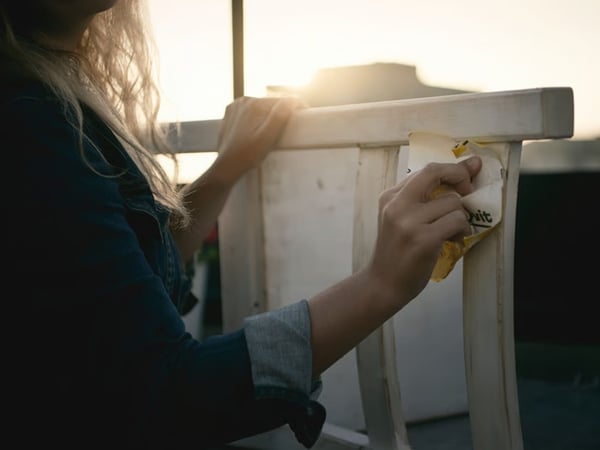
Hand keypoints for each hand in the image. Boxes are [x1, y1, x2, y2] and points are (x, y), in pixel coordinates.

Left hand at [213, 96, 305, 183]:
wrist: (227, 167)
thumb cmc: (248, 155)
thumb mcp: (268, 136)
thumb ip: (280, 115)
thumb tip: (294, 100)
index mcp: (252, 104)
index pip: (280, 101)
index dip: (294, 107)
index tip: (305, 114)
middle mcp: (242, 102)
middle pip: (270, 104)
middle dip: (282, 112)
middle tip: (293, 125)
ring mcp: (235, 108)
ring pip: (261, 108)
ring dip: (270, 116)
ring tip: (277, 130)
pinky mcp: (231, 116)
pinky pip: (250, 114)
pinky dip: (258, 120)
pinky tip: (260, 131)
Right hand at [366, 156, 481, 305]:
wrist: (383, 284)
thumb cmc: (396, 252)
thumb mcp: (401, 218)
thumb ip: (424, 197)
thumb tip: (467, 167)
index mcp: (390, 197)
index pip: (426, 170)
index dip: (453, 169)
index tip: (468, 174)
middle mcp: (397, 205)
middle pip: (436, 173)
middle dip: (460, 178)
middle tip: (467, 193)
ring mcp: (409, 222)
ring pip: (453, 202)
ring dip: (460, 217)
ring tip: (451, 231)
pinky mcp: (423, 240)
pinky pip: (457, 221)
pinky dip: (461, 230)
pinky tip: (453, 240)